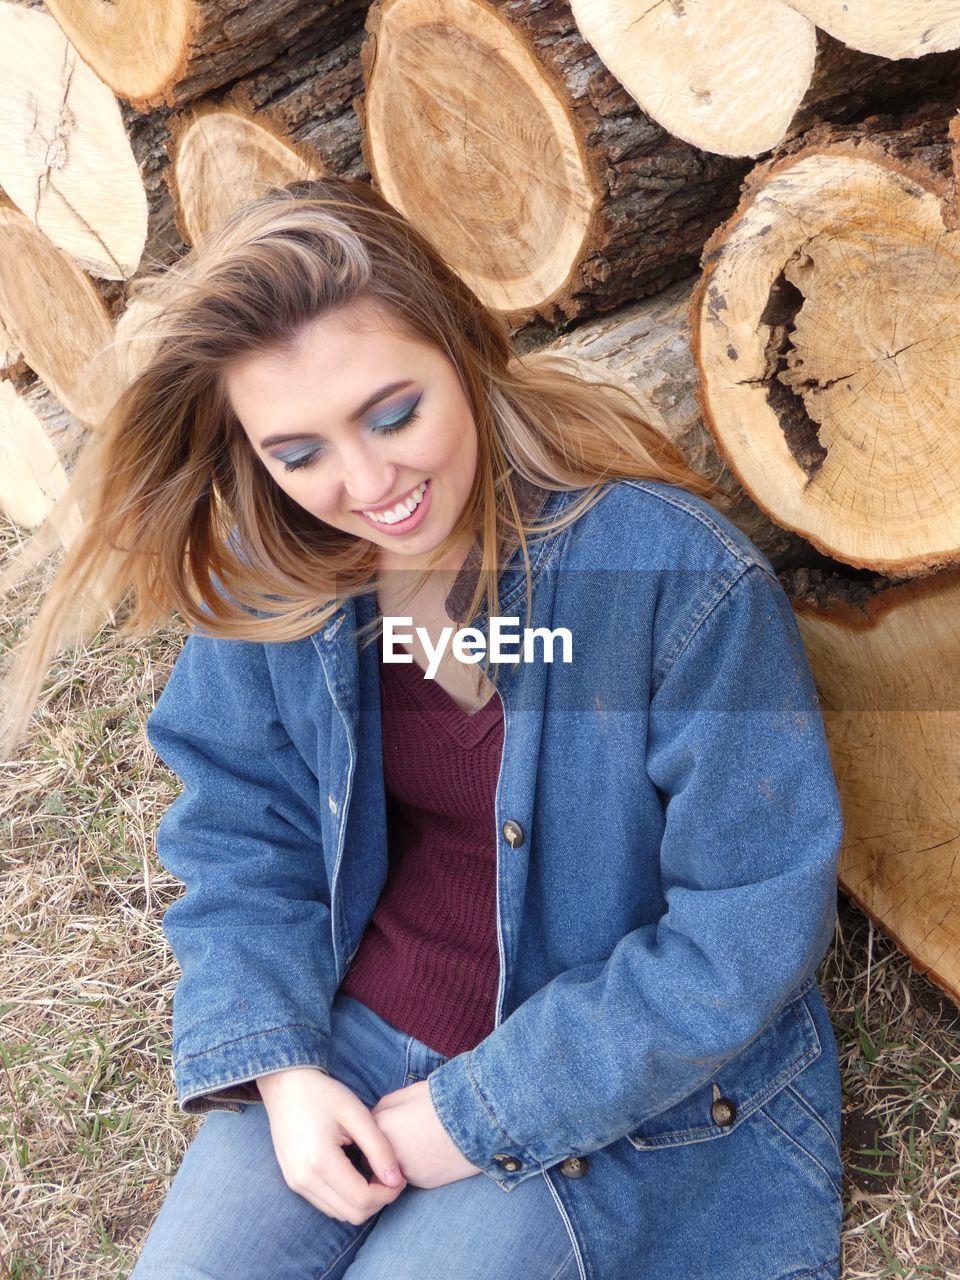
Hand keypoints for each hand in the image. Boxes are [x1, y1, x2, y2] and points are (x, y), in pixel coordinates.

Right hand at [256, 1066, 407, 1224]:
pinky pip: (327, 1204)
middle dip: (378, 1200)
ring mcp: (296, 1183)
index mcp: (320, 1162)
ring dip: (363, 1202)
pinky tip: (356, 1174)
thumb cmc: (324, 1094)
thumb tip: (397, 1181)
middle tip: (390, 1176)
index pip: (363, 1199)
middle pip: (352, 1214)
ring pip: (339, 1214)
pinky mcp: (294, 1182)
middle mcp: (304, 1180)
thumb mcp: (357, 1114)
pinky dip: (346, 1198)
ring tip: (374, 1173)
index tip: (400, 1176)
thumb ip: (379, 1148)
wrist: (286, 1086)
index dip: (388, 1194)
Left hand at [372, 1079, 482, 1188]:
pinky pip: (411, 1177)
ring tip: (418, 1144)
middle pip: (372, 1157)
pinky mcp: (422, 1183)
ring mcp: (404, 1171)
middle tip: (400, 1137)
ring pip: (391, 1170)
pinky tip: (431, 1154)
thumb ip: (386, 1106)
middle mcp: (387, 1153)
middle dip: (380, 1151)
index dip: (373, 1131)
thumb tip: (376, 1117)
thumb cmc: (443, 1100)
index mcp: (381, 1126)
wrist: (476, 1120)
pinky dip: (416, 1168)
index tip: (382, 1127)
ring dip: (397, 1161)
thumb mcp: (408, 1093)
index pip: (363, 1135)